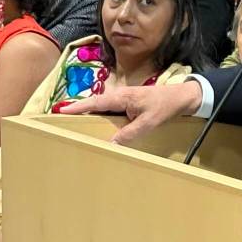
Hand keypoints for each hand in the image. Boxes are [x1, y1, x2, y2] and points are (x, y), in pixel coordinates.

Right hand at [57, 81, 202, 143]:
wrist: (182, 97)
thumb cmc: (165, 106)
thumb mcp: (148, 122)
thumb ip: (129, 133)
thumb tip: (110, 145)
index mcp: (122, 97)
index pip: (94, 102)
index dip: (77, 107)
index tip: (59, 111)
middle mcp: (119, 96)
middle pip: (94, 104)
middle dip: (77, 111)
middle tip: (59, 121)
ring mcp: (123, 99)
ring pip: (101, 107)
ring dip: (88, 114)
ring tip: (72, 126)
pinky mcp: (128, 104)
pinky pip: (109, 110)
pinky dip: (100, 116)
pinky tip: (97, 126)